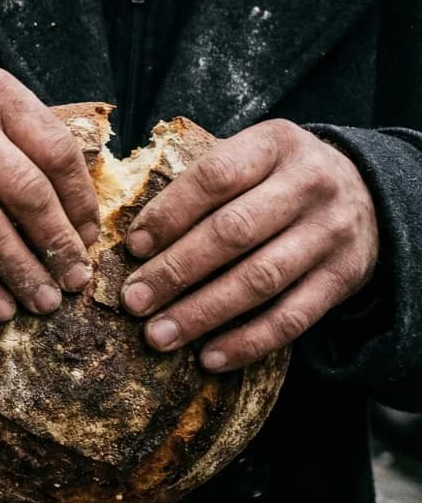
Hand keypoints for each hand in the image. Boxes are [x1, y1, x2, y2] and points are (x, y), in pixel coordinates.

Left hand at [121, 120, 378, 371]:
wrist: (369, 191)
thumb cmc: (278, 177)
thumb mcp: (251, 157)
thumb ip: (202, 185)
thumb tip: (136, 240)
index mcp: (274, 145)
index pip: (214, 178)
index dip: (169, 215)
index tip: (133, 248)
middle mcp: (309, 184)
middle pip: (233, 233)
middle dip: (176, 271)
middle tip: (133, 301)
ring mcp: (331, 232)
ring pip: (260, 280)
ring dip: (202, 313)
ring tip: (158, 336)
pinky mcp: (344, 276)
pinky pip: (292, 317)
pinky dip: (248, 342)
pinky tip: (209, 357)